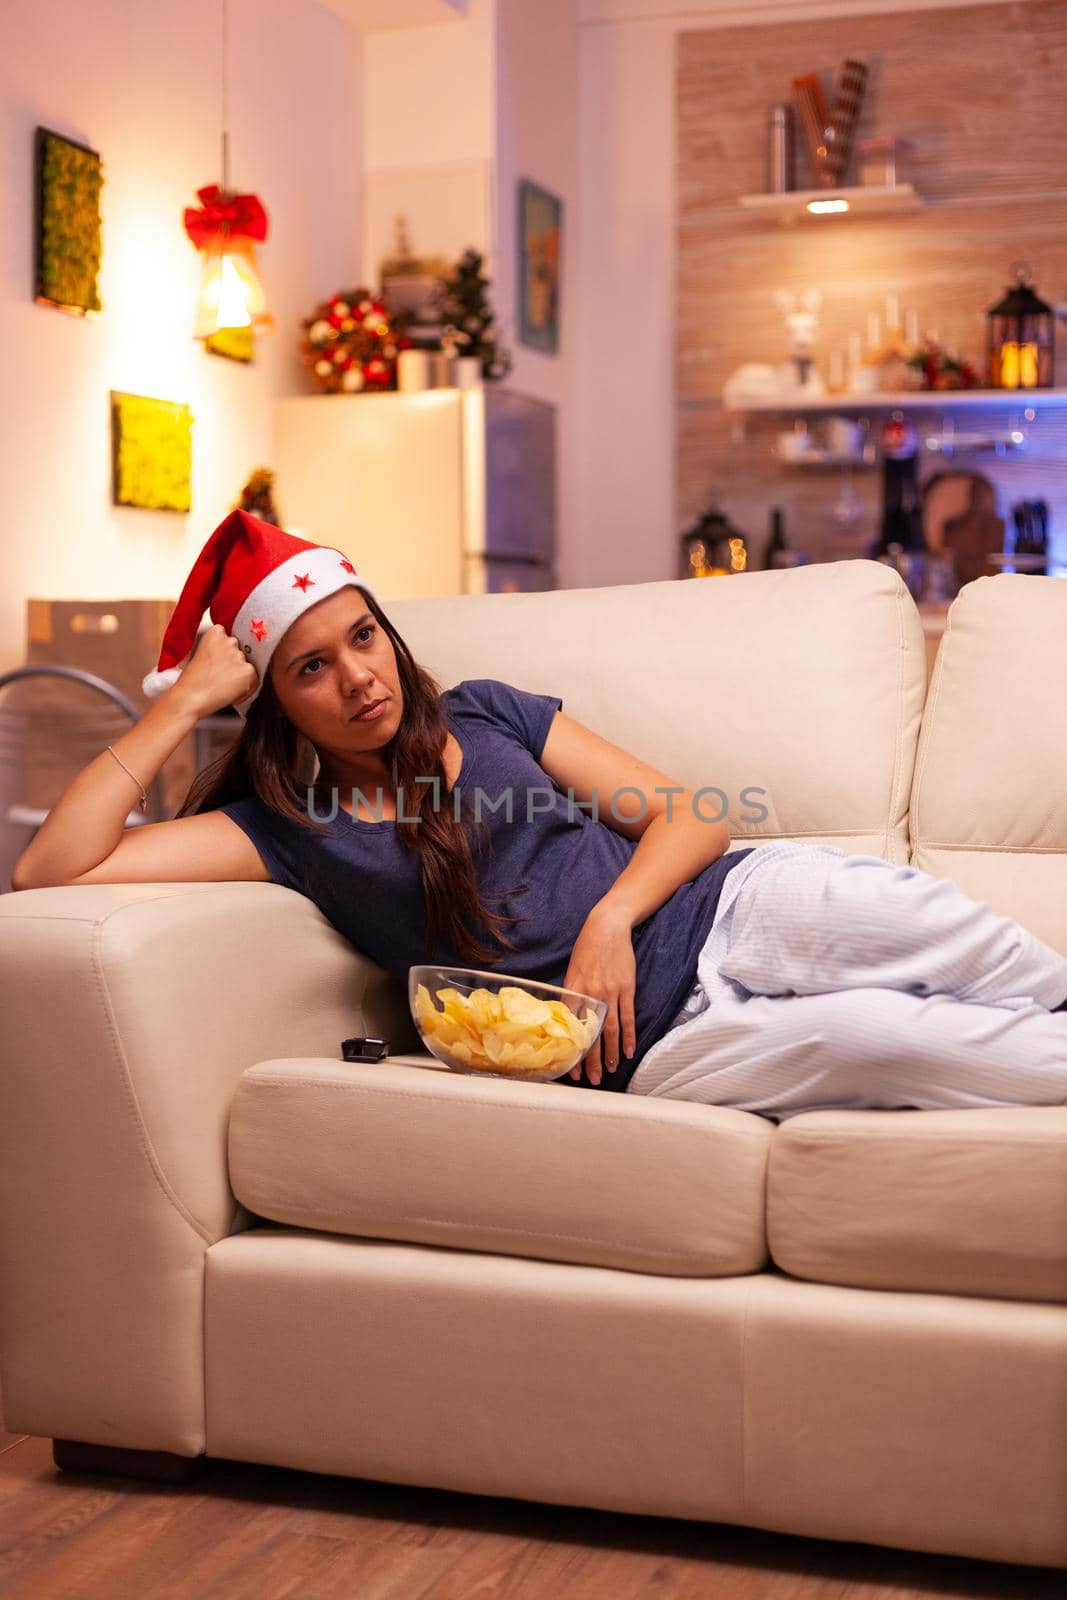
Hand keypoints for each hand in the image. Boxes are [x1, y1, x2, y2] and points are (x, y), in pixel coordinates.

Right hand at [164, 625, 258, 719]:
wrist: (190, 698)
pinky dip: (247, 689)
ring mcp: (240, 656)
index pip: (228, 637)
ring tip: (223, 686)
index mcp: (215, 634)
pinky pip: (255, 680)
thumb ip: (214, 651)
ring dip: (240, 676)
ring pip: (247, 666)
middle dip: (234, 664)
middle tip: (220, 676)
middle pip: (240, 651)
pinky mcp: (248, 671)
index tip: (218, 661)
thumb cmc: (190, 682)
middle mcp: (229, 641)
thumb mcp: (198, 656)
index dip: (224, 652)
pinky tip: (230, 693)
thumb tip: (225, 656)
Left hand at [562, 904, 637, 1086]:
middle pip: (591, 1034)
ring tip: (612, 1069)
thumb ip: (571, 995)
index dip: (573, 1051)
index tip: (571, 1070)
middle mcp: (590, 995)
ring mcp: (610, 992)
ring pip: (611, 1029)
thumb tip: (568, 1019)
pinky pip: (628, 1017)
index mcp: (573, 991)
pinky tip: (629, 1050)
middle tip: (593, 1080)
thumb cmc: (586, 949)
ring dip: (611, 1052)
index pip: (572, 1029)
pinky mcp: (626, 989)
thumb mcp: (572, 971)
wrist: (607, 928)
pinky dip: (629, 1035)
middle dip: (592, 1060)